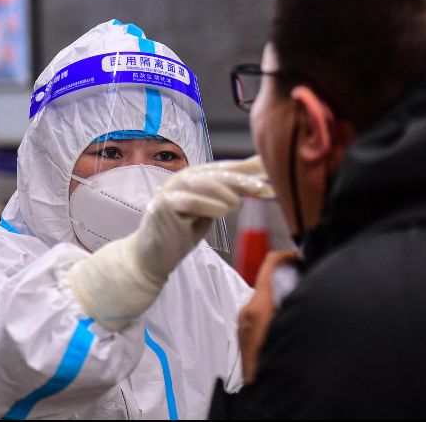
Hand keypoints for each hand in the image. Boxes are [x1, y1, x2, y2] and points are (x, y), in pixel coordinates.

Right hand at [69, 156, 274, 331]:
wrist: (150, 258)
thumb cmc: (182, 233)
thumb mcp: (211, 212)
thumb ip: (231, 196)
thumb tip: (262, 182)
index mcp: (196, 176)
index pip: (227, 168)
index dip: (251, 169)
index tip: (275, 173)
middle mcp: (183, 177)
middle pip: (219, 173)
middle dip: (244, 180)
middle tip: (265, 189)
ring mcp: (171, 189)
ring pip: (205, 183)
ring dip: (227, 194)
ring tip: (238, 206)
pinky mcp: (163, 205)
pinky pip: (191, 201)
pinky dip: (209, 206)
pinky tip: (222, 212)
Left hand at [239, 250, 298, 383]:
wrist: (258, 392)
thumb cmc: (269, 366)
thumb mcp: (289, 328)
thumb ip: (296, 305)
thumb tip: (306, 289)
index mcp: (258, 307)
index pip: (270, 264)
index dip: (287, 256)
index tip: (300, 257)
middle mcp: (247, 312)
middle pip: (270, 281)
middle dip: (289, 280)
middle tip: (308, 285)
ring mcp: (244, 323)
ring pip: (266, 298)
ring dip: (283, 298)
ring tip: (301, 307)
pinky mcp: (244, 334)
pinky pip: (260, 314)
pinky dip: (275, 312)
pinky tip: (288, 325)